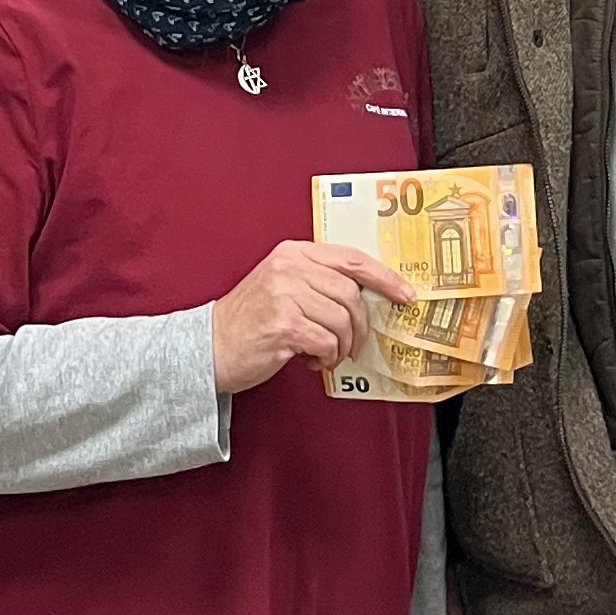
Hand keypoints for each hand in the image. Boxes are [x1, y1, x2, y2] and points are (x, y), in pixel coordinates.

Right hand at [211, 242, 413, 393]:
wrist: (210, 347)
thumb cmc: (251, 321)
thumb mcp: (282, 285)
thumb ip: (318, 281)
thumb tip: (367, 297)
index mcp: (294, 252)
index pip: (351, 258)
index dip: (384, 277)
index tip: (405, 294)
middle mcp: (290, 267)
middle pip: (351, 294)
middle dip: (360, 326)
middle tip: (354, 346)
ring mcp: (285, 294)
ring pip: (342, 321)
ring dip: (342, 346)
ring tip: (327, 356)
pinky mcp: (284, 324)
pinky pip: (327, 342)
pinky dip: (327, 358)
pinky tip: (312, 362)